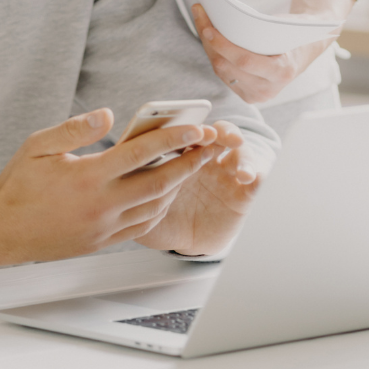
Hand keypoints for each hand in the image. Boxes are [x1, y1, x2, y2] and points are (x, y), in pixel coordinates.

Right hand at [0, 109, 218, 266]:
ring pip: (155, 206)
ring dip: (179, 185)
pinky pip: (142, 225)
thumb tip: (107, 114)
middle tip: (210, 145)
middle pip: (159, 183)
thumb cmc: (17, 186)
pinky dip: (159, 207)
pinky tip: (164, 192)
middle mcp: (102, 205)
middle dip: (190, 162)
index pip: (141, 154)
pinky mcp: (102, 241)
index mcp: (88, 178)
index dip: (172, 138)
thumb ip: (75, 128)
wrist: (0, 232)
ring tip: (192, 164)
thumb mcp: (38, 146)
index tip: (194, 126)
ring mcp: (104, 227)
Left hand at [135, 121, 270, 255]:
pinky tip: (248, 180)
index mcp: (181, 153)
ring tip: (240, 165)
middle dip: (219, 132)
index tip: (189, 129)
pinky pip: (256, 181)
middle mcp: (207, 158)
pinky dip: (256, 176)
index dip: (189, 128)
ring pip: (239, 152)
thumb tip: (111, 168)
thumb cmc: (161, 214)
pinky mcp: (242, 195)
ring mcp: (226, 174)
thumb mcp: (143, 200)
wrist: (183, 240)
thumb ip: (133, 183)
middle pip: (217, 135)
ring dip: (241, 153)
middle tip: (217, 136)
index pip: (188, 132)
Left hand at [192, 4, 338, 104]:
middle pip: (227, 67)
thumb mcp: (283, 28)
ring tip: (201, 22)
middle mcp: (268, 89)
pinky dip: (214, 55)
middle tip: (199, 15)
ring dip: (208, 47)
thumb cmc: (292, 35)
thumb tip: (227, 14)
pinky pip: (223, 75)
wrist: (303, 53)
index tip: (208, 28)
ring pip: (221, 71)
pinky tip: (208, 38)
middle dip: (209, 41)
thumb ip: (260, 28)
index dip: (223, 45)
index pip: (245, 61)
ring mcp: (256, 95)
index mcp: (282, 72)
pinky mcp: (246, 95)